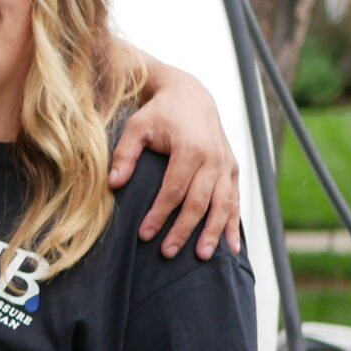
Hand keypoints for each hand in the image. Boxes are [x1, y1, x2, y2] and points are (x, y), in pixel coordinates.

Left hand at [112, 69, 241, 260]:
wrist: (190, 94)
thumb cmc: (160, 112)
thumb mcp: (137, 126)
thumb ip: (125, 154)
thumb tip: (114, 183)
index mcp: (190, 148)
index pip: (174, 190)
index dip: (159, 215)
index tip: (144, 235)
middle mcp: (213, 158)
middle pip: (199, 202)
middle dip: (183, 230)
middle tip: (167, 253)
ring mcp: (226, 164)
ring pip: (223, 205)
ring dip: (213, 233)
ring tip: (202, 256)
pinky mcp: (233, 169)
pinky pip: (236, 200)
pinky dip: (234, 224)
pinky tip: (232, 247)